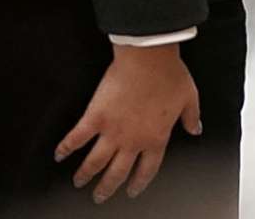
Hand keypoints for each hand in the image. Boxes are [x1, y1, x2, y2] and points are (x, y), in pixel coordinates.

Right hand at [54, 42, 202, 201]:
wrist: (149, 58)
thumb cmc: (169, 74)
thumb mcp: (189, 98)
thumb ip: (191, 117)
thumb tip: (195, 128)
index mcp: (156, 138)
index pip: (146, 170)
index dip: (138, 183)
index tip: (132, 191)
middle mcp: (132, 141)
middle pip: (117, 173)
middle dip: (107, 188)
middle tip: (100, 197)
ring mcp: (112, 131)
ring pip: (96, 162)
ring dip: (86, 175)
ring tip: (79, 182)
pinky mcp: (95, 117)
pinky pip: (77, 137)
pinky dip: (66, 148)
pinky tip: (59, 155)